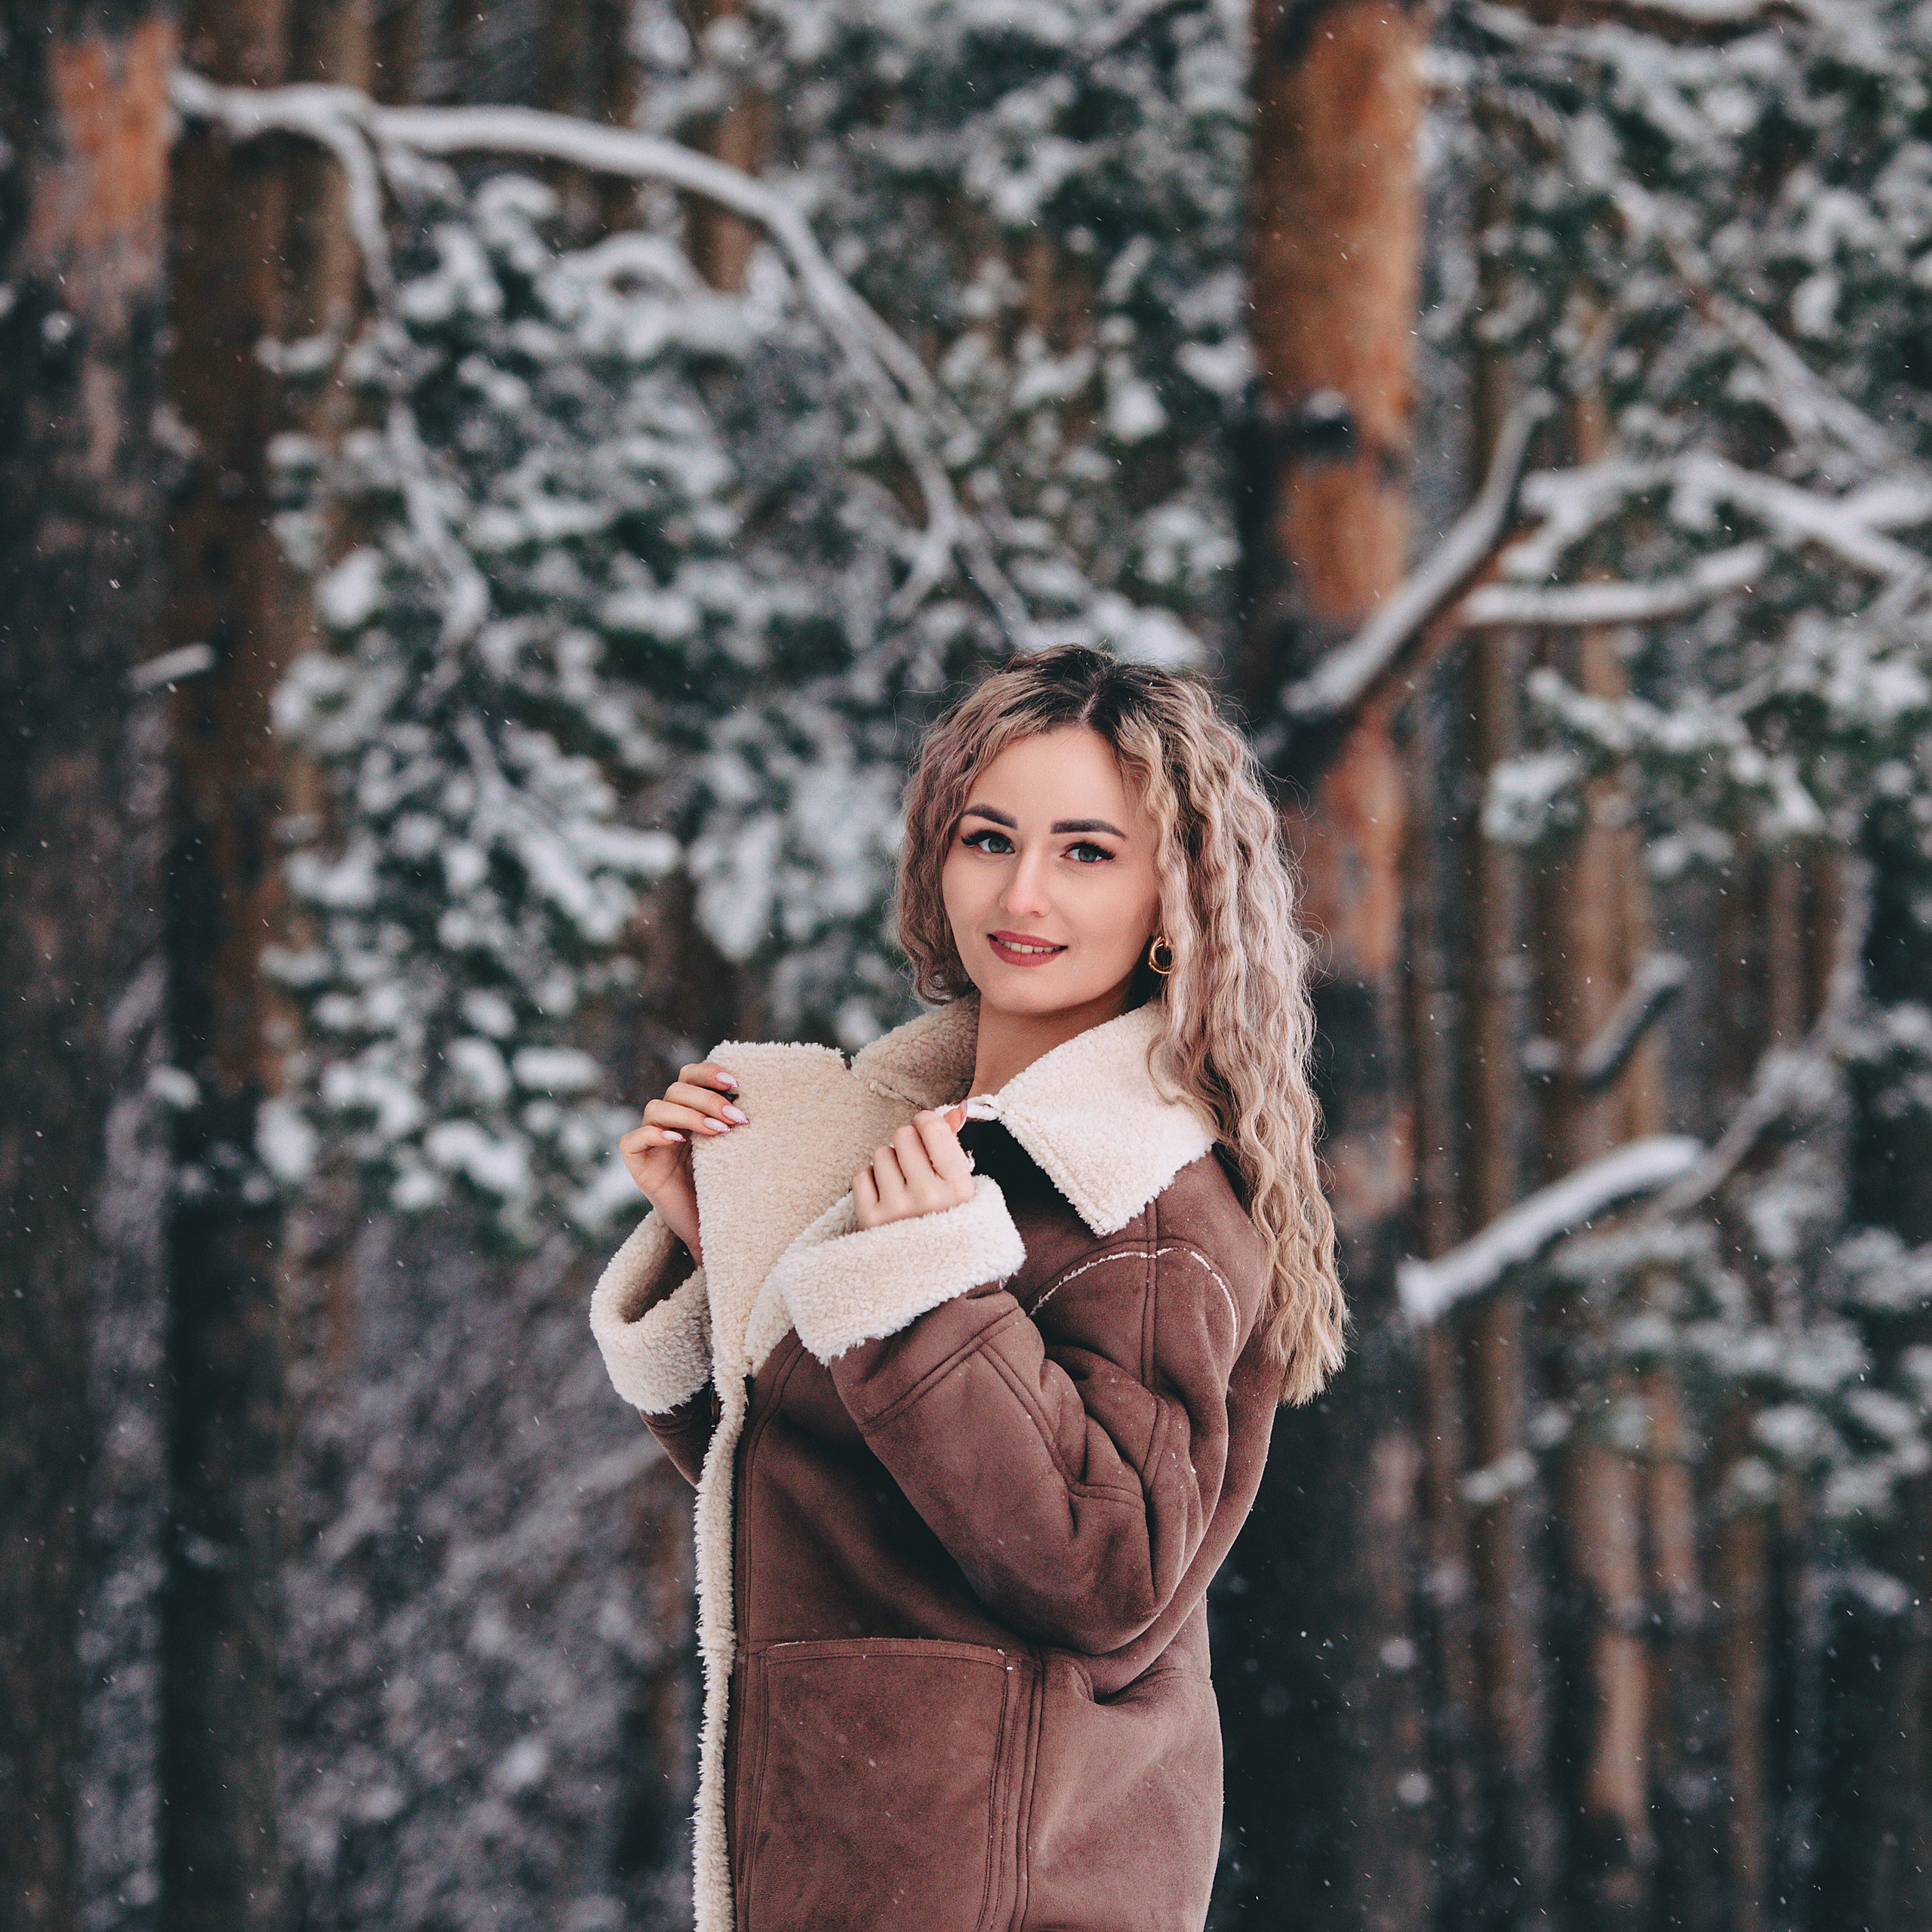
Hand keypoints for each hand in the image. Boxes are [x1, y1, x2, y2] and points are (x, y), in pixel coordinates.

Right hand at [618, 1060, 746, 1262]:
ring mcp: (650, 1143)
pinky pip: (632, 1141)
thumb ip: (738, 1124)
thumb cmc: (728, 1187)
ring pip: (656, 1108)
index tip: (736, 1083)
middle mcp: (668, 1122)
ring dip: (688, 1115)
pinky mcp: (638, 1166)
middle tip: (736, 1117)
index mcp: (690, 1112)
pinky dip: (653, 1135)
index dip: (708, 1073)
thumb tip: (768, 1097)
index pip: (689, 1076)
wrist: (712, 1228)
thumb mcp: (736, 1151)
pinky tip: (679, 1141)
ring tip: (718, 1131)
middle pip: (676, 1090)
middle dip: (708, 1099)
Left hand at [852, 1105, 971, 1231]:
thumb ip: (955, 1147)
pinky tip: (886, 1198)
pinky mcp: (869, 1220)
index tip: (927, 1133)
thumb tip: (955, 1109)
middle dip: (908, 1145)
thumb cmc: (950, 1226)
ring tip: (902, 1187)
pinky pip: (861, 1175)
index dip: (927, 1124)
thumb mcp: (964, 1190)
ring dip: (889, 1165)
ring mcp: (896, 1209)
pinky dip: (871, 1183)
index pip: (932, 1128)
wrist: (933, 1281)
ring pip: (880, 1154)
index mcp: (958, 1187)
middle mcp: (927, 1196)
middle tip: (915, 1167)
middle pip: (903, 1135)